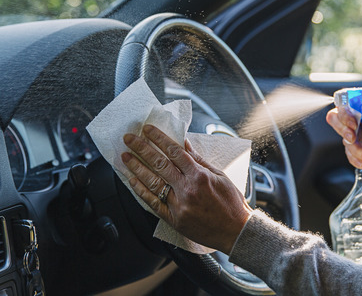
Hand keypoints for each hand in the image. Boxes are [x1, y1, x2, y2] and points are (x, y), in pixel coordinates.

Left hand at [121, 124, 252, 253]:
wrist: (236, 232)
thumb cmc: (231, 203)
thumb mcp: (220, 176)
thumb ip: (199, 160)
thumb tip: (184, 143)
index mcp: (199, 176)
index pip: (174, 152)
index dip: (159, 138)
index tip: (148, 129)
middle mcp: (187, 189)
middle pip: (159, 164)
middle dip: (142, 149)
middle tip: (129, 138)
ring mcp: (179, 205)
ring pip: (153, 183)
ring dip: (137, 168)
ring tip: (125, 157)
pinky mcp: (175, 219)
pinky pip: (154, 203)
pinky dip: (142, 192)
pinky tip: (133, 181)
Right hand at [326, 101, 361, 169]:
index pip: (345, 103)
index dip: (343, 111)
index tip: (353, 121)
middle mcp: (358, 120)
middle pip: (335, 117)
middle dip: (341, 128)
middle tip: (353, 137)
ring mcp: (355, 134)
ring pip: (343, 138)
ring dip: (355, 148)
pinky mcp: (356, 148)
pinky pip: (347, 153)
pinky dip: (354, 158)